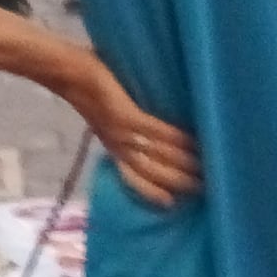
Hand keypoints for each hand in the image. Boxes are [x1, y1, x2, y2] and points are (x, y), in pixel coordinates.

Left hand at [61, 56, 201, 208]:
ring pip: (157, 156)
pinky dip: (176, 139)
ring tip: (206, 167)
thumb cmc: (91, 90)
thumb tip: (154, 132)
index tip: (174, 203)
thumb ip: (127, 127)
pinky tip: (193, 142)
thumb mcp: (108, 118)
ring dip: (183, 163)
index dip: (153, 193)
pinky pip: (155, 132)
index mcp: (113, 148)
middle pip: (151, 173)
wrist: (70, 73)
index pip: (135, 179)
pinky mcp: (125, 115)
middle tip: (205, 187)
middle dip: (178, 182)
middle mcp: (118, 146)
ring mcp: (121, 132)